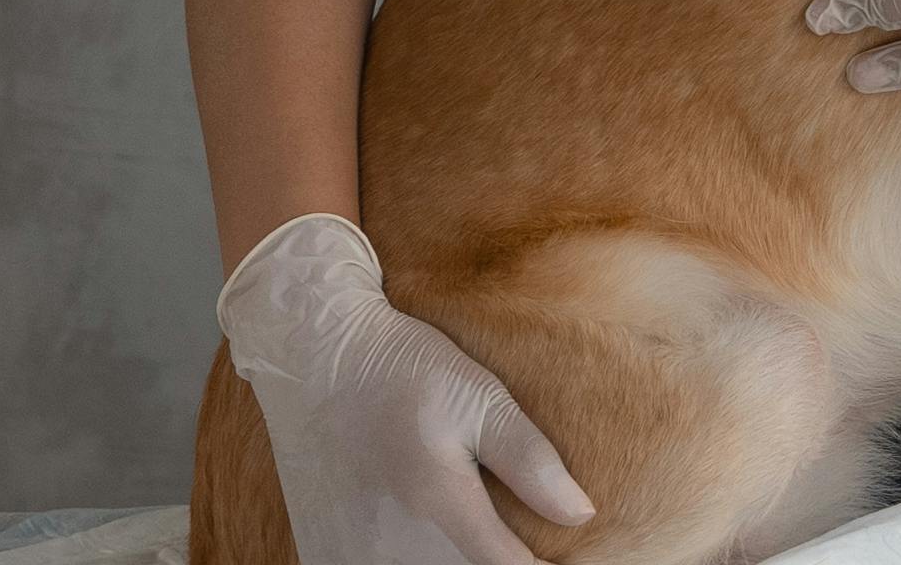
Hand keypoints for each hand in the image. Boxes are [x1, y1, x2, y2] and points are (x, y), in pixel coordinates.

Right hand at [218, 214, 593, 564]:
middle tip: (513, 525)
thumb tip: (580, 516)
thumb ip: (530, 461)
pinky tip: (427, 532)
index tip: (564, 553)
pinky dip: (413, 554)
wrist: (320, 356)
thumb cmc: (407, 370)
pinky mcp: (332, 550)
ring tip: (472, 519)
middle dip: (496, 555)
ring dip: (455, 555)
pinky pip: (386, 564)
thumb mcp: (481, 398)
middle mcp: (396, 542)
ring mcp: (358, 551)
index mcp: (440, 503)